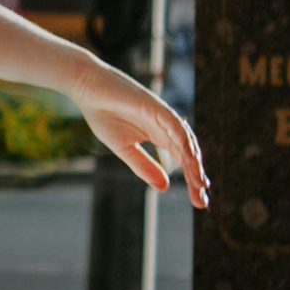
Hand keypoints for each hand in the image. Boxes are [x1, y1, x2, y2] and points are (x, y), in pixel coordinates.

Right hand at [79, 68, 207, 205]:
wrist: (88, 88)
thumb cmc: (103, 114)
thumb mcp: (124, 148)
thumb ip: (144, 166)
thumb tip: (165, 187)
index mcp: (159, 136)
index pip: (182, 160)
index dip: (191, 179)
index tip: (198, 202)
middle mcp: (166, 127)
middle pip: (188, 155)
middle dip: (196, 178)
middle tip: (201, 202)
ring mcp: (163, 116)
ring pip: (186, 142)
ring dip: (194, 164)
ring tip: (199, 185)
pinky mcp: (157, 106)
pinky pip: (175, 127)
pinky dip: (184, 143)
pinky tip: (190, 160)